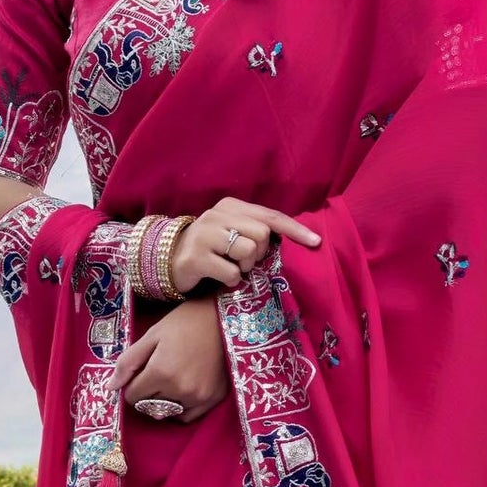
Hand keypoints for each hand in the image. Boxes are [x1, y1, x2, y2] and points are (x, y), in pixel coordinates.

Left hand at [112, 297, 229, 422]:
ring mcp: (198, 397)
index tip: (141, 371)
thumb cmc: (184, 322)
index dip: (132, 384)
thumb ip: (128, 362)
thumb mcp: (152, 335)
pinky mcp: (213, 399)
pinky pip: (188, 416)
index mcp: (160, 373)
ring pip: (167, 411)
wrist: (223, 318)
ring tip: (172, 378)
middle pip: (149, 404)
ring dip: (163, 400)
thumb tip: (109, 387)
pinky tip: (183, 390)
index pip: (133, 396)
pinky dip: (180, 408)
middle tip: (158, 371)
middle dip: (148, 391)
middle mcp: (179, 389)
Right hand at [170, 195, 320, 293]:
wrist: (171, 259)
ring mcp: (205, 235)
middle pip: (262, 235)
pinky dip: (231, 280)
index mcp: (231, 206)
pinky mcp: (196, 257)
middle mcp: (217, 215)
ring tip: (232, 267)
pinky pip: (232, 272)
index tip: (316, 242)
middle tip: (245, 260)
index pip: (270, 216)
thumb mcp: (233, 231)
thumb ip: (256, 230)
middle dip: (260, 254)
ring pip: (248, 252)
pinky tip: (221, 277)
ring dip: (246, 267)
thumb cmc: (211, 248)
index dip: (295, 229)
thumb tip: (294, 240)